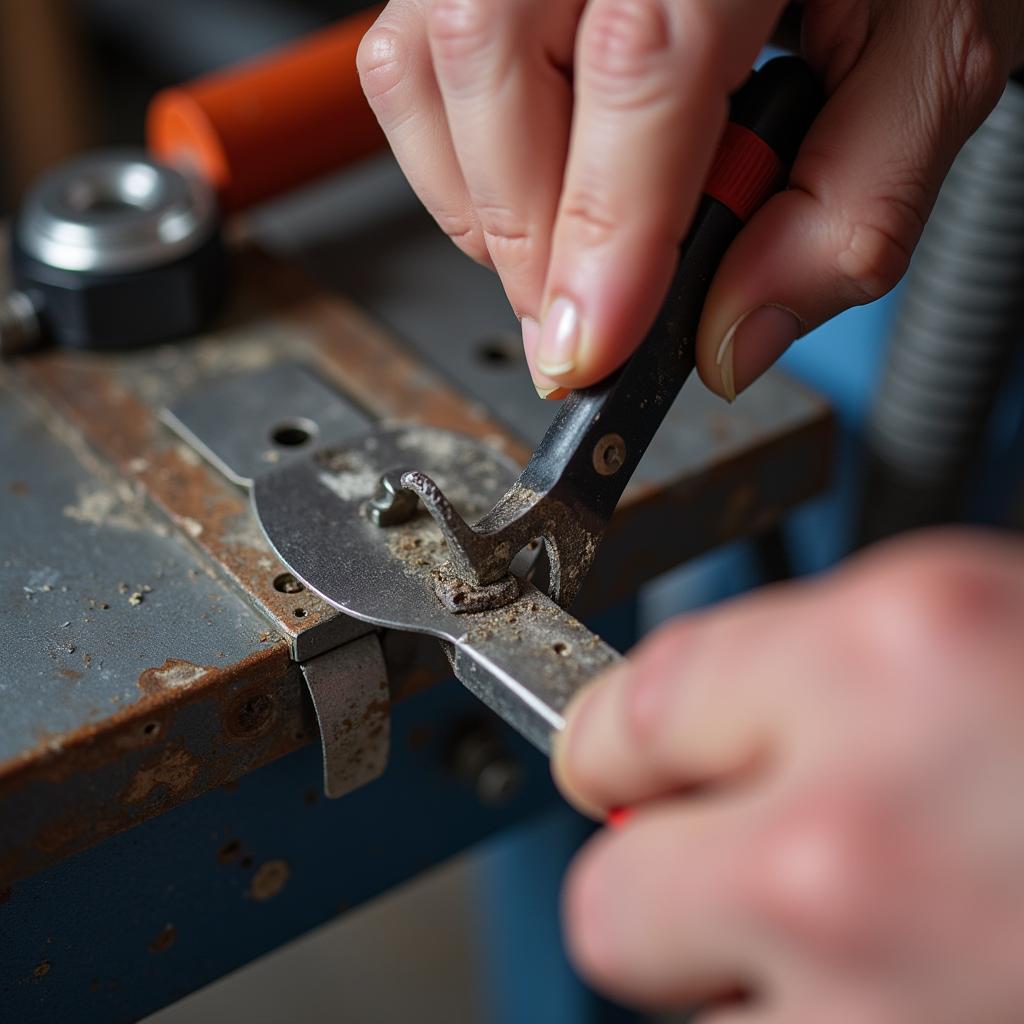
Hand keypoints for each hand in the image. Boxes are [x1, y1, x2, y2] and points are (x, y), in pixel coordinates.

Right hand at [358, 1, 1023, 399]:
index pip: (641, 65)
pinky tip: (532, 195)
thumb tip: (733, 334)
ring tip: (568, 260)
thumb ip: (850, 207)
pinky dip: (455, 167)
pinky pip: (409, 68)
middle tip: (583, 330)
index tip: (595, 349)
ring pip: (426, 70)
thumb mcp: (925, 63)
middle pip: (493, 60)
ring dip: (485, 210)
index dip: (607, 229)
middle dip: (529, 240)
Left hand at [553, 530, 1023, 1020]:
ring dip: (743, 973)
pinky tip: (905, 971)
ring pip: (693, 1018)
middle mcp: (850, 843)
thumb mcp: (964, 622)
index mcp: (880, 658)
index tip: (619, 763)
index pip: (628, 708)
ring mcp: (877, 997)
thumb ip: (794, 669)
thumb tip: (683, 727)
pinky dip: (820, 1019)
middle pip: (609, 902)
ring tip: (859, 921)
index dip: (614, 744)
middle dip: (649, 881)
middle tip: (721, 859)